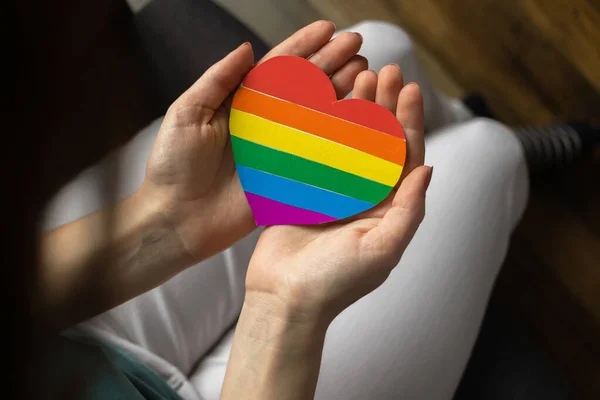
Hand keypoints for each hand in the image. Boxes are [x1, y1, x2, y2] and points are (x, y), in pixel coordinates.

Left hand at [140, 21, 367, 262]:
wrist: (174, 219)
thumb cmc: (172, 166)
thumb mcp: (186, 113)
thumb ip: (217, 80)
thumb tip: (246, 48)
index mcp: (241, 103)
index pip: (278, 67)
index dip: (304, 46)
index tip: (329, 30)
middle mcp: (264, 124)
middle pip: (305, 87)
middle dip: (332, 64)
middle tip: (358, 46)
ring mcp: (278, 150)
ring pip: (317, 116)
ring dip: (341, 95)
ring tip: (365, 76)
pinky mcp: (286, 178)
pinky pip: (318, 157)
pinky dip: (340, 140)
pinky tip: (360, 124)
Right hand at [245, 66, 430, 322]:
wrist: (284, 298)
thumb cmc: (336, 282)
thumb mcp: (382, 249)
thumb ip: (409, 210)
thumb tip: (429, 169)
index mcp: (388, 210)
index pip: (405, 159)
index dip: (409, 123)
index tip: (409, 89)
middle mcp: (364, 196)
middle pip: (378, 142)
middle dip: (385, 107)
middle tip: (385, 71)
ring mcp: (333, 191)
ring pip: (348, 141)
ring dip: (355, 109)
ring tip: (358, 77)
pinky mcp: (304, 189)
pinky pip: (316, 151)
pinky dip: (321, 126)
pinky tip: (323, 101)